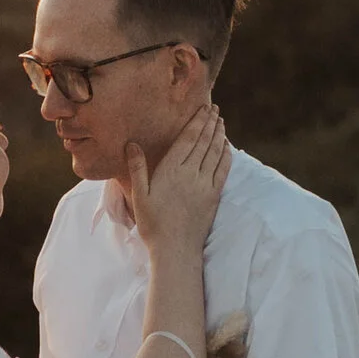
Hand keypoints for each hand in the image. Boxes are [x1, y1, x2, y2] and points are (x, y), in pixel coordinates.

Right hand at [123, 101, 229, 256]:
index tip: (203, 108)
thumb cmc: (153, 224)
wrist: (175, 249)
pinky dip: (226, 154)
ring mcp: (205, 184)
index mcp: (171, 171)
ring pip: (215, 152)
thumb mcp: (139, 195)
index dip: (197, 121)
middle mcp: (191, 174)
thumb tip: (132, 144)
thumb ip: (137, 168)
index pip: (188, 139)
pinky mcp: (214, 196)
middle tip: (214, 109)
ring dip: (219, 135)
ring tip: (220, 121)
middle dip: (209, 123)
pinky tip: (226, 146)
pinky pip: (223, 169)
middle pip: (203, 142)